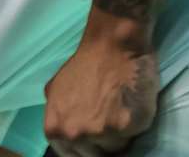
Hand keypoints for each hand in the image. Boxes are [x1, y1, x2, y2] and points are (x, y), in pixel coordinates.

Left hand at [44, 11, 159, 156]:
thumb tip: (64, 132)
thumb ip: (58, 115)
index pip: (72, 156)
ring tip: (120, 109)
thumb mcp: (56, 89)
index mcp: (55, 129)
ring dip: (119, 134)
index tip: (95, 140)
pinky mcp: (125, 126)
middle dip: (102, 142)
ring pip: (115, 148)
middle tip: (110, 121)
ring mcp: (100, 132)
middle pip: (94, 156)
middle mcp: (75, 134)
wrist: (113, 42)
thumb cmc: (85, 62)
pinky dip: (133, 124)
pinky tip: (130, 105)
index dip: (86, 148)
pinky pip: (132, 136)